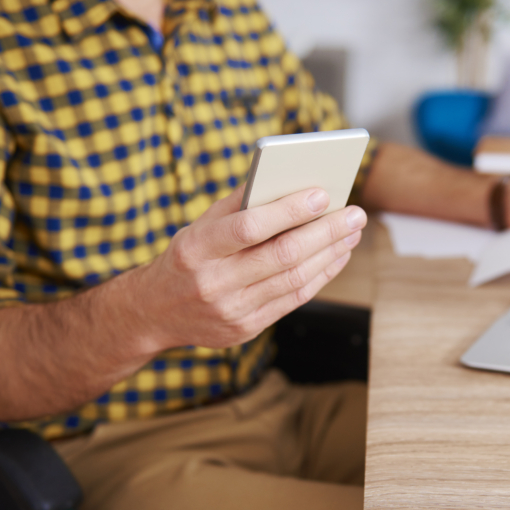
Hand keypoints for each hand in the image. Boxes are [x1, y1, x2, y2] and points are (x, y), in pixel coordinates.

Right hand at [127, 186, 365, 352]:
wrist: (154, 312)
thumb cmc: (186, 258)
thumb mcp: (199, 226)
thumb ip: (239, 204)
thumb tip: (289, 179)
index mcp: (196, 249)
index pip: (249, 227)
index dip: (289, 210)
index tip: (322, 194)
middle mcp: (213, 283)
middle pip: (282, 256)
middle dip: (326, 232)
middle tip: (355, 214)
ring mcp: (231, 311)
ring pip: (295, 280)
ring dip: (331, 254)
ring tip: (352, 232)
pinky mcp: (245, 329)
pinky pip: (294, 300)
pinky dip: (321, 276)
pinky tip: (336, 256)